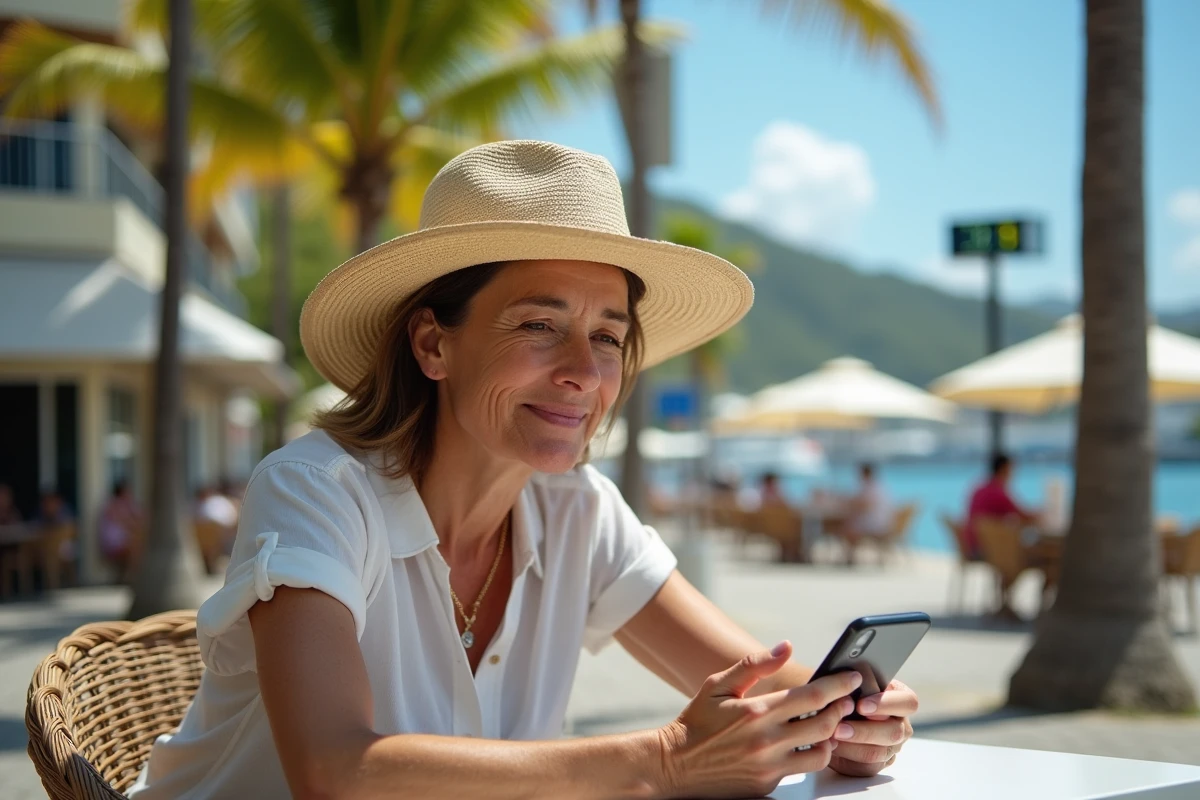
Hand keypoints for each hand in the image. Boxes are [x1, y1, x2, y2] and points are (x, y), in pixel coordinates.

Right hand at [655, 642, 860, 798]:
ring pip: (821, 753)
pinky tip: (807, 744)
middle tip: (846, 701)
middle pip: (825, 724)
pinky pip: (801, 770)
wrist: (674, 765)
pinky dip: (810, 755)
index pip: (812, 695)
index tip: (852, 677)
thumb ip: (755, 664)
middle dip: (841, 709)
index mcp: (756, 710)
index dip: (838, 685)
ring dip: (831, 737)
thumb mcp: (719, 685)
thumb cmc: (697, 721)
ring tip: (829, 724)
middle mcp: (766, 740)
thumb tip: (786, 647)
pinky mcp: (767, 784)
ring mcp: (768, 766)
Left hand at [827, 680, 917, 777]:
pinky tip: (832, 748)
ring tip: (832, 737)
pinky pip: (866, 767)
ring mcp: (891, 747)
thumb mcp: (854, 685)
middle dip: (864, 730)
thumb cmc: (846, 693)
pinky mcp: (877, 764)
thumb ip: (858, 685)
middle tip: (840, 727)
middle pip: (894, 732)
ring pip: (878, 752)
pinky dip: (847, 758)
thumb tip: (851, 683)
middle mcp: (901, 725)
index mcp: (901, 700)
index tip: (861, 705)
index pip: (908, 702)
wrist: (831, 715)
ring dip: (852, 746)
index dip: (886, 704)